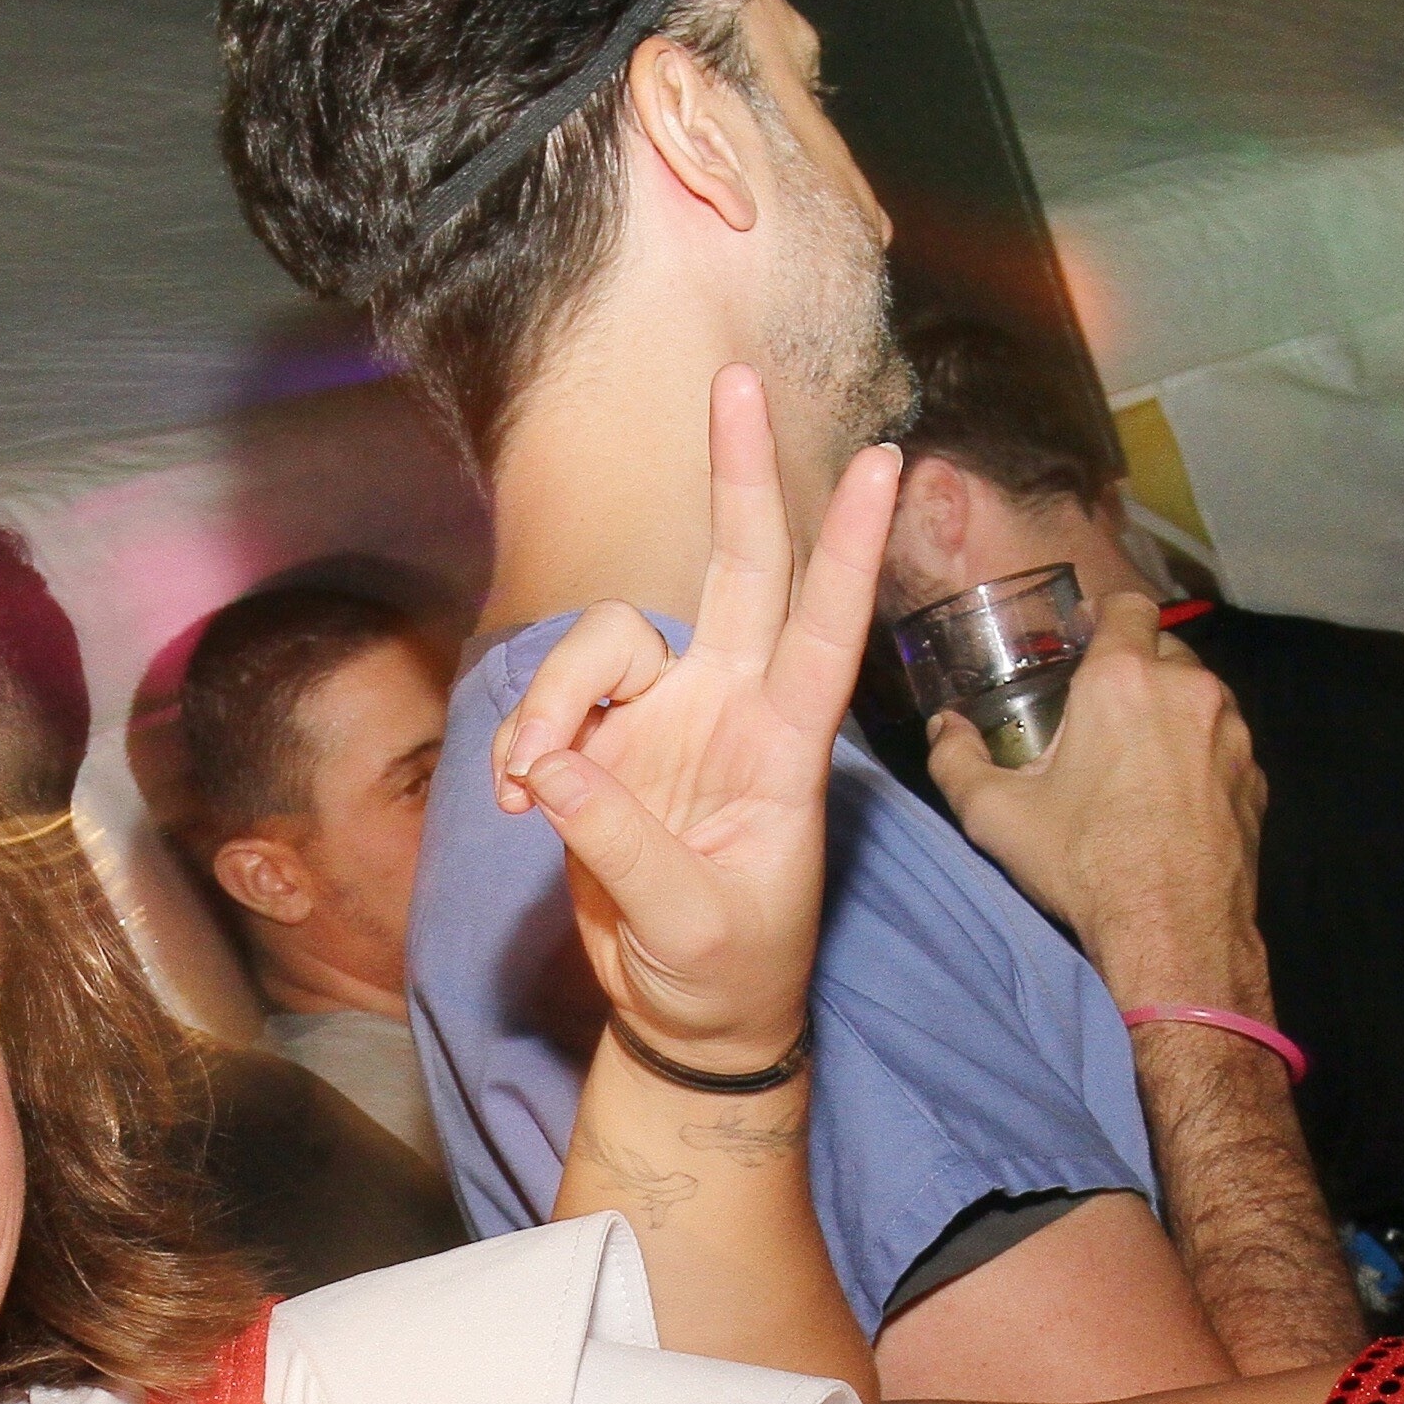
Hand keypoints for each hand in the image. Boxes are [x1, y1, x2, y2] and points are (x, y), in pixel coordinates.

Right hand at [491, 361, 897, 1079]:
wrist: (686, 1022)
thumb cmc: (725, 977)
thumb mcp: (691, 926)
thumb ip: (621, 843)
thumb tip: (551, 767)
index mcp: (784, 749)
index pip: (824, 631)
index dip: (850, 547)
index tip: (886, 462)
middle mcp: (730, 710)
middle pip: (737, 567)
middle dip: (738, 473)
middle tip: (736, 381)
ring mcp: (666, 720)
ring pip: (603, 642)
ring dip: (552, 701)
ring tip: (527, 783)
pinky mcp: (604, 746)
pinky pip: (549, 705)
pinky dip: (521, 742)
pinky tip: (516, 796)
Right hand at [931, 587, 1268, 996]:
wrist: (1174, 931)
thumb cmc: (1084, 865)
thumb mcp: (996, 816)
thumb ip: (956, 759)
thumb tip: (943, 727)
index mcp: (1122, 679)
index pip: (1127, 605)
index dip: (1106, 615)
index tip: (1087, 636)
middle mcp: (1187, 689)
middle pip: (1165, 648)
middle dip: (1136, 667)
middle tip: (1103, 710)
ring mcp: (1231, 732)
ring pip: (1201, 695)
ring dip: (1171, 710)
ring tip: (1138, 756)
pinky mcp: (1255, 776)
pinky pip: (1224, 743)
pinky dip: (1201, 754)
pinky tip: (1173, 796)